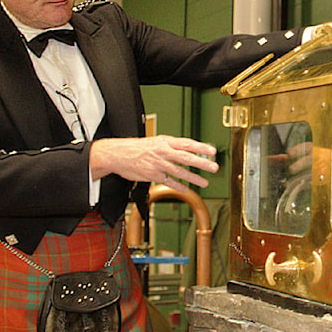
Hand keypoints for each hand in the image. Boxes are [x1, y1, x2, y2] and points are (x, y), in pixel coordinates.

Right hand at [89, 135, 218, 191]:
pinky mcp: (152, 175)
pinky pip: (169, 181)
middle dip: (202, 163)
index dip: (201, 147)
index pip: (187, 143)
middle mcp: (163, 152)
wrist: (117, 154)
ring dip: (193, 178)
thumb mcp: (156, 141)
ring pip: (179, 172)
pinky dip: (179, 186)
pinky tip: (187, 189)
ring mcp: (158, 164)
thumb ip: (172, 146)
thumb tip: (188, 149)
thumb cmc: (138, 148)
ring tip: (204, 183)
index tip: (213, 151)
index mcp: (165, 142)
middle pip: (186, 158)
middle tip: (214, 168)